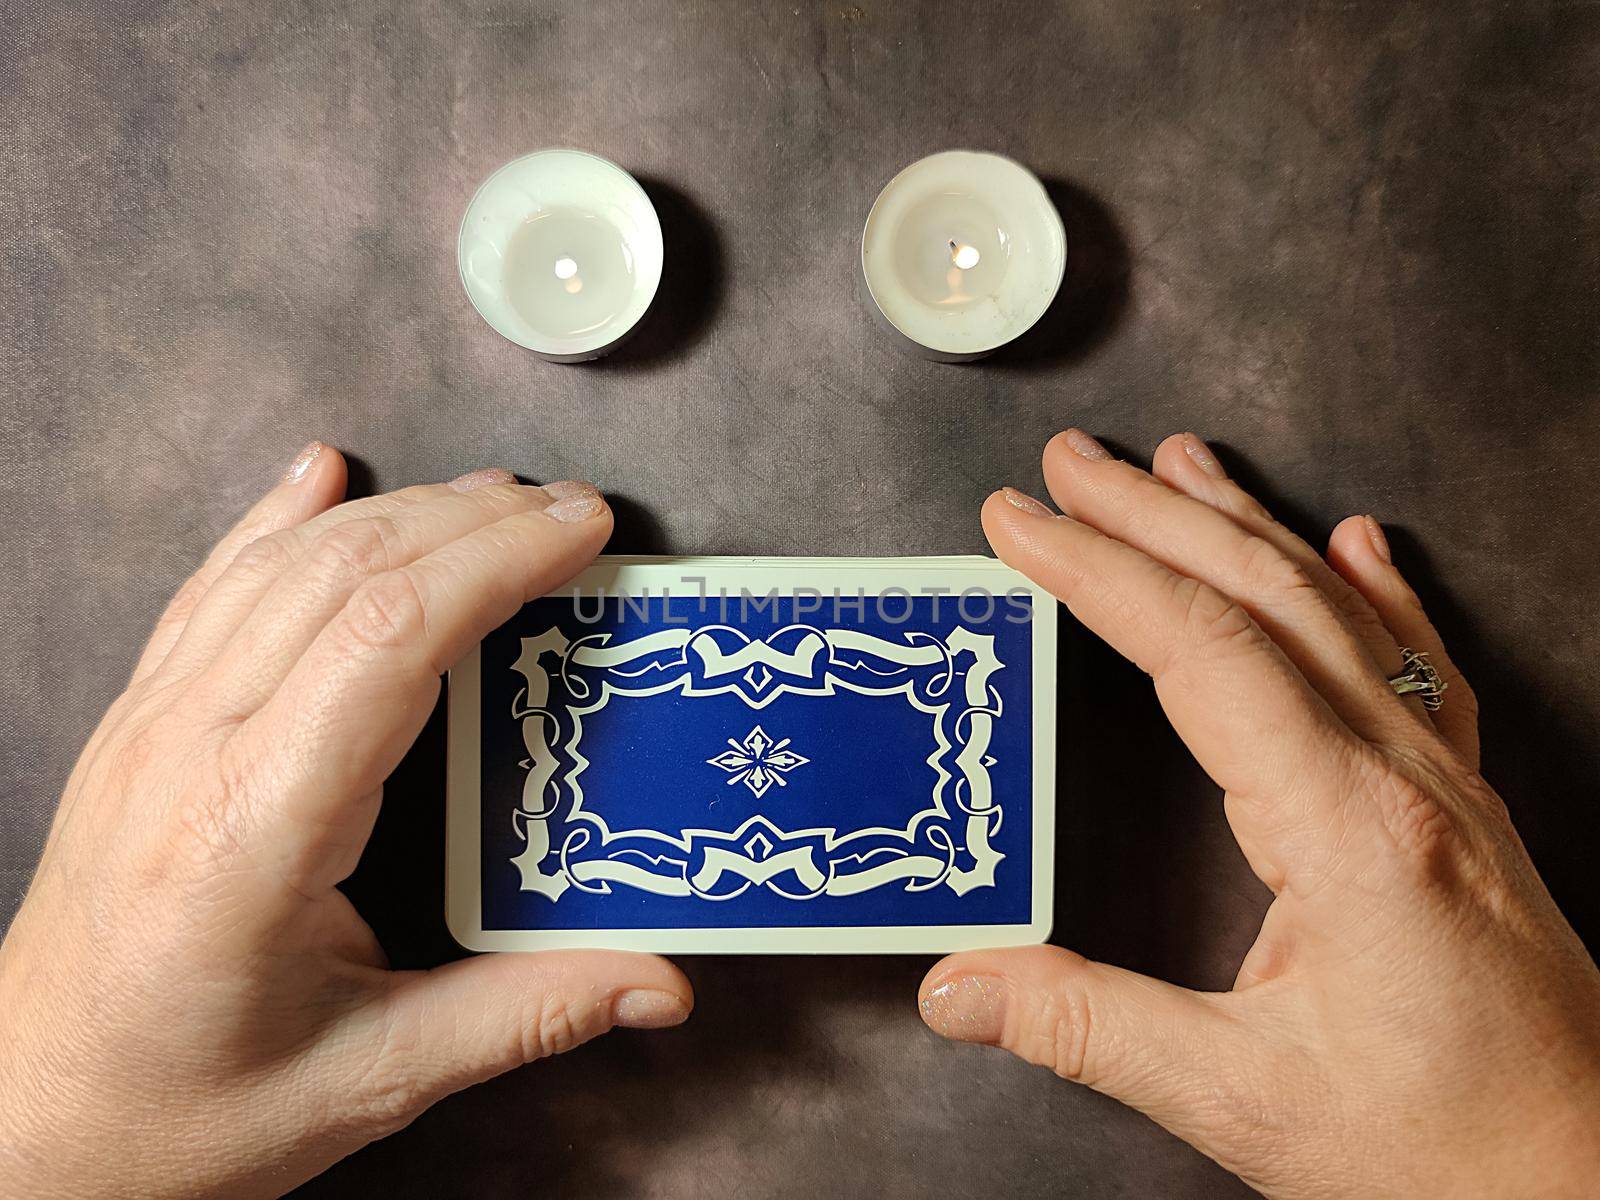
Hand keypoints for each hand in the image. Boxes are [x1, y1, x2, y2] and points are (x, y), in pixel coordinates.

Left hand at [0, 445, 691, 1198]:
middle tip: (573, 509)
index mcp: (251, 833)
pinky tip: (320, 472)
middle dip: (473, 520)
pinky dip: (277, 518)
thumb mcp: (371, 1079)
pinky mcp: (137, 724)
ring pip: (283, 565)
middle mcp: (188, 753)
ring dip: (400, 512)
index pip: (390, 640)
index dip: (496, 562)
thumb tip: (660, 986)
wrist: (27, 1124)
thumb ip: (527, 1015)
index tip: (581, 530)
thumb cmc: (180, 1111)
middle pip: (346, 576)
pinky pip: (213, 586)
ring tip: (494, 494)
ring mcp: (149, 727)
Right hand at [918, 431, 1599, 1197]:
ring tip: (1178, 463)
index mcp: (1348, 829)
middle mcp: (1406, 778)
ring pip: (1336, 609)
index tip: (1022, 523)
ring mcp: (1446, 780)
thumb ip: (1089, 1029)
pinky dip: (1373, 585)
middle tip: (1071, 463)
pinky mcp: (1462, 805)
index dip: (1099, 572)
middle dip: (1153, 517)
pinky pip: (1415, 659)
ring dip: (1245, 526)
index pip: (1202, 651)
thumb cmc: (1443, 1154)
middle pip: (1265, 598)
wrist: (1591, 1186)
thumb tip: (959, 986)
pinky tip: (1356, 541)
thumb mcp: (1244, 1100)